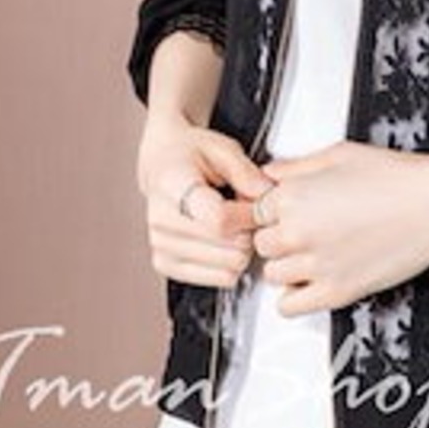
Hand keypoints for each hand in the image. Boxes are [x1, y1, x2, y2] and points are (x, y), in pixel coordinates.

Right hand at [136, 113, 273, 288]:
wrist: (163, 163)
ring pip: (225, 267)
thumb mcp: (222, 148)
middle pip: (226, 247)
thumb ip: (247, 172)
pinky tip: (229, 242)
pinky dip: (232, 264)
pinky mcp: (166, 264)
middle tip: (250, 213)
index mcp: (172, 184)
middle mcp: (161, 219)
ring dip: (242, 249)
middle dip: (250, 231)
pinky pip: (217, 279)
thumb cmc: (193, 153)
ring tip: (237, 224)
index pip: (218, 218)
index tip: (259, 204)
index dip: (249, 215)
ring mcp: (160, 245)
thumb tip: (268, 196)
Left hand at [251, 140, 428, 316]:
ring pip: (272, 273)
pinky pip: (288, 306)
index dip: (274, 207)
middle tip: (307, 226)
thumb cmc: (398, 177)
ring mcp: (314, 265)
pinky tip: (313, 276)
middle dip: (280, 233)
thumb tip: (271, 173)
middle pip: (261, 242)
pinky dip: (295, 295)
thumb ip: (296, 165)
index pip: (255, 208)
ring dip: (288, 263)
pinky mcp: (334, 292)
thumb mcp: (340, 154)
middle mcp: (297, 232)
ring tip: (316, 249)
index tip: (288, 207)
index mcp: (293, 195)